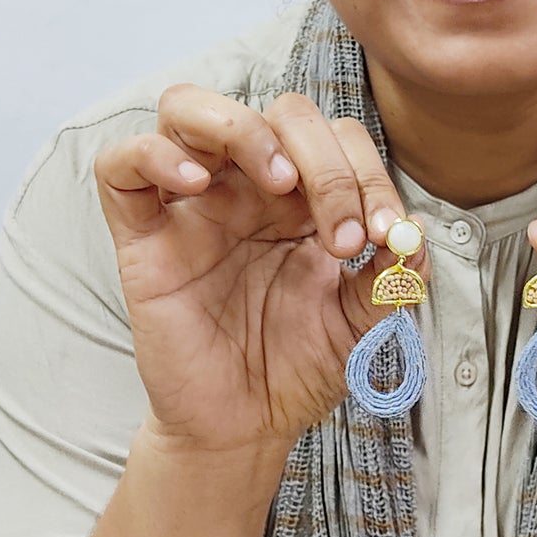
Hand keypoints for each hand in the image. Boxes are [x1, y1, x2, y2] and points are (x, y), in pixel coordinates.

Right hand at [94, 87, 422, 457]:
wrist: (246, 428)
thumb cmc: (298, 369)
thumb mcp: (362, 325)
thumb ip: (391, 279)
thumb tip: (416, 233)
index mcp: (302, 200)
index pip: (336, 139)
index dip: (368, 173)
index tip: (387, 236)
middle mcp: (247, 190)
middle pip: (278, 112)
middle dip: (325, 161)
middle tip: (342, 235)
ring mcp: (191, 207)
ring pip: (187, 108)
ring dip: (242, 127)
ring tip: (279, 181)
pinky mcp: (142, 237)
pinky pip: (120, 167)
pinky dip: (152, 155)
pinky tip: (196, 184)